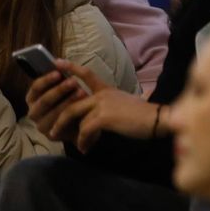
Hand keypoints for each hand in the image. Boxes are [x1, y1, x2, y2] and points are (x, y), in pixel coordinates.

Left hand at [31, 61, 156, 151]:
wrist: (156, 119)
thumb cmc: (143, 115)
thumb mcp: (123, 104)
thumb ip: (106, 106)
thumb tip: (94, 118)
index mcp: (107, 90)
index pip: (87, 74)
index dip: (71, 67)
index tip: (56, 61)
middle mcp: (103, 94)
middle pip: (72, 104)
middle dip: (60, 120)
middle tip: (53, 133)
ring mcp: (102, 104)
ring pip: (76, 118)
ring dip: (72, 134)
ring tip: (74, 145)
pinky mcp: (104, 117)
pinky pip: (85, 130)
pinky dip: (83, 141)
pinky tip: (86, 149)